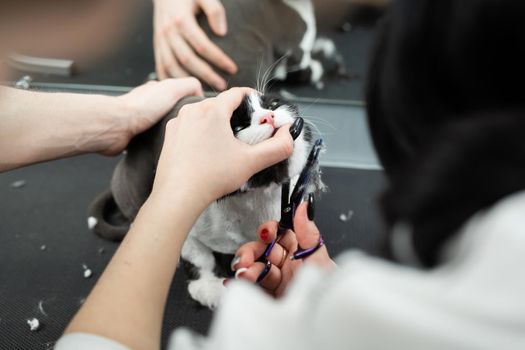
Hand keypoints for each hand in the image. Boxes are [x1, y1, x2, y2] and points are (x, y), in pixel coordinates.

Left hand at [102, 77, 202, 155]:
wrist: (116, 126)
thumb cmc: (140, 108)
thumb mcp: (172, 89)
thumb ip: (189, 86)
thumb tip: (200, 91)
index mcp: (158, 90)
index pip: (182, 93)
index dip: (193, 102)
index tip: (201, 113)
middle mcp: (150, 103)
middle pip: (175, 110)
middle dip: (185, 119)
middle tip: (193, 129)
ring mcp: (143, 119)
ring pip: (165, 125)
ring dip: (173, 132)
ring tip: (182, 138)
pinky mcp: (138, 135)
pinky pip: (155, 138)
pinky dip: (162, 142)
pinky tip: (167, 145)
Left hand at [151, 88, 293, 208]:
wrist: (178, 195)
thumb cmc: (212, 177)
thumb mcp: (252, 162)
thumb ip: (278, 147)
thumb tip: (288, 134)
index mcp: (213, 110)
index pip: (237, 93)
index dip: (252, 98)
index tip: (260, 108)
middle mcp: (193, 109)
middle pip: (221, 103)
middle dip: (236, 113)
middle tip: (247, 132)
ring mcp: (178, 121)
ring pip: (204, 113)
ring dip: (217, 122)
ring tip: (227, 143)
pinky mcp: (170, 134)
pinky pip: (190, 125)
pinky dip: (201, 132)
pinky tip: (207, 150)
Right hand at [153, 0, 237, 90]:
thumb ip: (214, 10)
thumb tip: (222, 32)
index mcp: (181, 20)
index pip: (202, 45)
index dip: (218, 59)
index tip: (233, 68)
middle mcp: (169, 33)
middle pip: (188, 60)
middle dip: (207, 75)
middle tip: (222, 85)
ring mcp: (161, 41)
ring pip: (172, 67)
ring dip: (189, 82)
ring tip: (205, 92)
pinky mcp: (157, 46)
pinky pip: (160, 67)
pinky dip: (170, 80)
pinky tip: (181, 91)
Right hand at [232, 201, 335, 296]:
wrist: (321, 320)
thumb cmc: (325, 289)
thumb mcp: (319, 258)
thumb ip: (308, 232)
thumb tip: (303, 206)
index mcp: (299, 251)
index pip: (279, 234)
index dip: (268, 231)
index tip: (265, 234)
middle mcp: (286, 265)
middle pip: (261, 251)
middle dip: (251, 251)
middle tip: (246, 259)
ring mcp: (276, 282)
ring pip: (253, 268)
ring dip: (245, 268)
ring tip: (245, 275)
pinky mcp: (268, 300)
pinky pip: (249, 289)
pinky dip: (237, 285)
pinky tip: (233, 284)